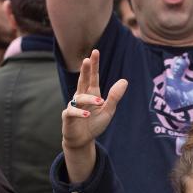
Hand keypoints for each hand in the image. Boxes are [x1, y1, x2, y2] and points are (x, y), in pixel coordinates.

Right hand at [61, 50, 127, 183]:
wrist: (82, 140)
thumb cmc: (94, 124)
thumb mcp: (108, 111)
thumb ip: (114, 97)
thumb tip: (125, 80)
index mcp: (92, 94)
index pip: (93, 77)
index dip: (94, 65)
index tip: (95, 52)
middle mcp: (81, 97)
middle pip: (83, 81)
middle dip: (85, 70)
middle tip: (86, 59)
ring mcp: (74, 106)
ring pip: (80, 97)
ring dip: (90, 99)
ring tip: (100, 102)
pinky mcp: (68, 117)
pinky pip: (72, 111)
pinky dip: (80, 112)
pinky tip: (87, 114)